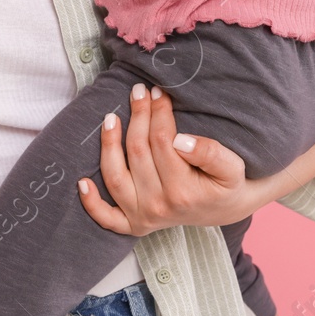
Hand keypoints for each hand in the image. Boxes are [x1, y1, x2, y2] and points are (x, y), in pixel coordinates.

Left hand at [77, 83, 271, 234]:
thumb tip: (181, 141)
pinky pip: (107, 217)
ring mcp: (144, 217)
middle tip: (139, 91)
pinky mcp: (134, 224)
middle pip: (137, 152)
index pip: (162, 141)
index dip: (159, 112)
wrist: (229, 209)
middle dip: (138, 116)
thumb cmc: (231, 183)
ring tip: (110, 117)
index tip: (159, 91)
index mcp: (183, 192)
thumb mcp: (233, 166)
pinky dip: (91, 203)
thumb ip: (211, 153)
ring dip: (109, 144)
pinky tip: (81, 181)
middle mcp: (158, 207)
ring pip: (115, 176)